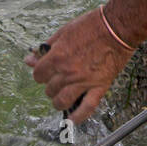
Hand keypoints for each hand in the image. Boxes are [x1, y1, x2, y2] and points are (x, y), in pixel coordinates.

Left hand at [24, 7, 133, 123]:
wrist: (117, 28)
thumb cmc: (91, 26)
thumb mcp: (63, 32)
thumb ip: (46, 48)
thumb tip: (29, 59)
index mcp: (57, 57)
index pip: (38, 75)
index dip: (41, 73)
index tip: (45, 72)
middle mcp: (67, 72)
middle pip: (49, 89)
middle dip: (50, 86)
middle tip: (57, 81)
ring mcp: (83, 81)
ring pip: (62, 101)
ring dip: (58, 101)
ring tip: (61, 98)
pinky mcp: (99, 86)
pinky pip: (87, 107)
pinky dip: (78, 116)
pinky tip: (72, 120)